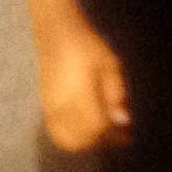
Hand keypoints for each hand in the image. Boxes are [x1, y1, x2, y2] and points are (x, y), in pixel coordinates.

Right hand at [37, 18, 131, 151]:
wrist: (56, 30)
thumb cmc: (87, 45)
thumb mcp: (110, 64)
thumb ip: (116, 93)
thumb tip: (122, 120)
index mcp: (79, 94)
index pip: (96, 127)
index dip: (113, 133)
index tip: (127, 131)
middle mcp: (61, 106)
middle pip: (81, 139)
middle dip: (101, 140)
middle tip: (117, 134)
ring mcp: (50, 107)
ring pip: (67, 139)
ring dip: (86, 141)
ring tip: (101, 132)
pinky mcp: (44, 105)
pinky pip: (56, 132)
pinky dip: (71, 136)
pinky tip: (85, 127)